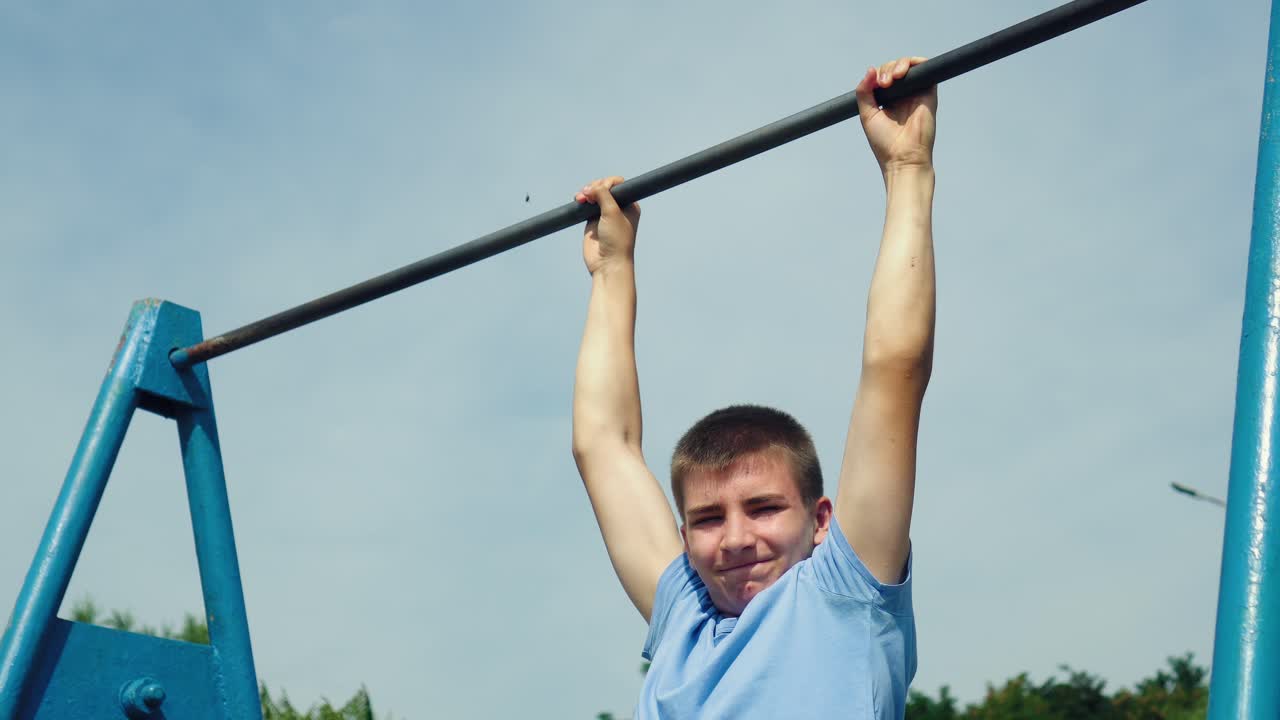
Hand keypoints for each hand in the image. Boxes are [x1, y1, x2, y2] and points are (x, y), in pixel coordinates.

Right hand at [576, 176, 640, 274]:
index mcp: (630, 205)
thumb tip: (590, 187)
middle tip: (590, 195)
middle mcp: (618, 209)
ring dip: (587, 193)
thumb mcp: (612, 212)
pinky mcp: (592, 221)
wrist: (607, 263)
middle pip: (604, 188)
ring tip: (581, 198)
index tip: (602, 188)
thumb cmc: (616, 240)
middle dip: (595, 187)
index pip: (619, 185)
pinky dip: (581, 201)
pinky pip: (586, 206)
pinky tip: (578, 201)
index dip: (608, 183)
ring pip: (594, 195)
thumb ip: (603, 194)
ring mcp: (604, 215)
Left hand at [855, 56, 937, 175]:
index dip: (877, 74)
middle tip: (884, 83)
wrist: (903, 157)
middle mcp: (903, 96)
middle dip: (887, 69)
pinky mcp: (929, 92)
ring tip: (894, 78)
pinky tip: (903, 72)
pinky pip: (926, 68)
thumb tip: (870, 69)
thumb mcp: (867, 115)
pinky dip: (916, 62)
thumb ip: (864, 92)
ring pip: (909, 66)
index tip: (875, 85)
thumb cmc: (884, 143)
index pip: (882, 76)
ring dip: (899, 64)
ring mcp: (916, 93)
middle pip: (895, 68)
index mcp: (887, 101)